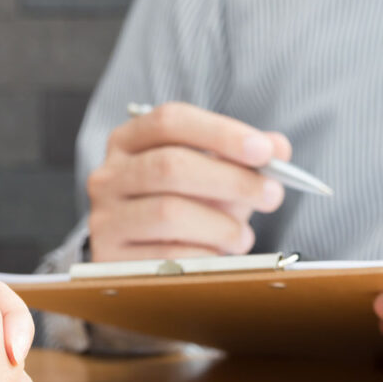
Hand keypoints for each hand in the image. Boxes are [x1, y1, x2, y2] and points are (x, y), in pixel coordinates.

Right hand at [87, 102, 291, 260]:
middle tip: (271, 194)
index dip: (220, 133)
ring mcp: (105, 218)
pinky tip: (216, 256)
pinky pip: (165, 256)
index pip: (170, 121)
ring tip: (242, 236)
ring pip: (168, 213)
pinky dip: (203, 255)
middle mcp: (108, 175)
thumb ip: (244, 158)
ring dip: (220, 225)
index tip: (264, 152)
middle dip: (231, 179)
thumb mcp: (211, 176)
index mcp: (129, 141)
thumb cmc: (183, 207)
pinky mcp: (110, 259)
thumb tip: (278, 147)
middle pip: (170, 166)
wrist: (141, 260)